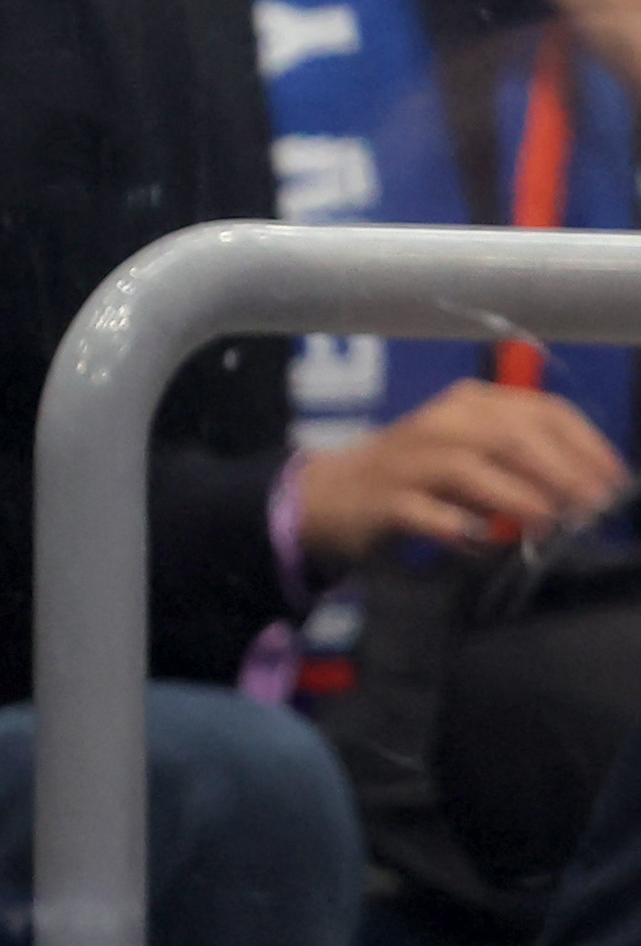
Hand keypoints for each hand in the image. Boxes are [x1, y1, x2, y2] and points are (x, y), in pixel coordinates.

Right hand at [292, 380, 628, 570]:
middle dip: (561, 472)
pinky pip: (426, 513)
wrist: (333, 492)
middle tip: (591, 507)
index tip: (614, 480)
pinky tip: (480, 542)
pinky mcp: (383, 499)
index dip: (586, 445)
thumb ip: (522, 463)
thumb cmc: (419, 473)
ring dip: (517, 497)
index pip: (542, 411)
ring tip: (548, 523)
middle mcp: (442, 422)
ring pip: (471, 469)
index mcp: (472, 403)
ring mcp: (409, 460)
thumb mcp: (474, 454)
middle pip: (512, 436)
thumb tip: (584, 489)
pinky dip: (457, 527)